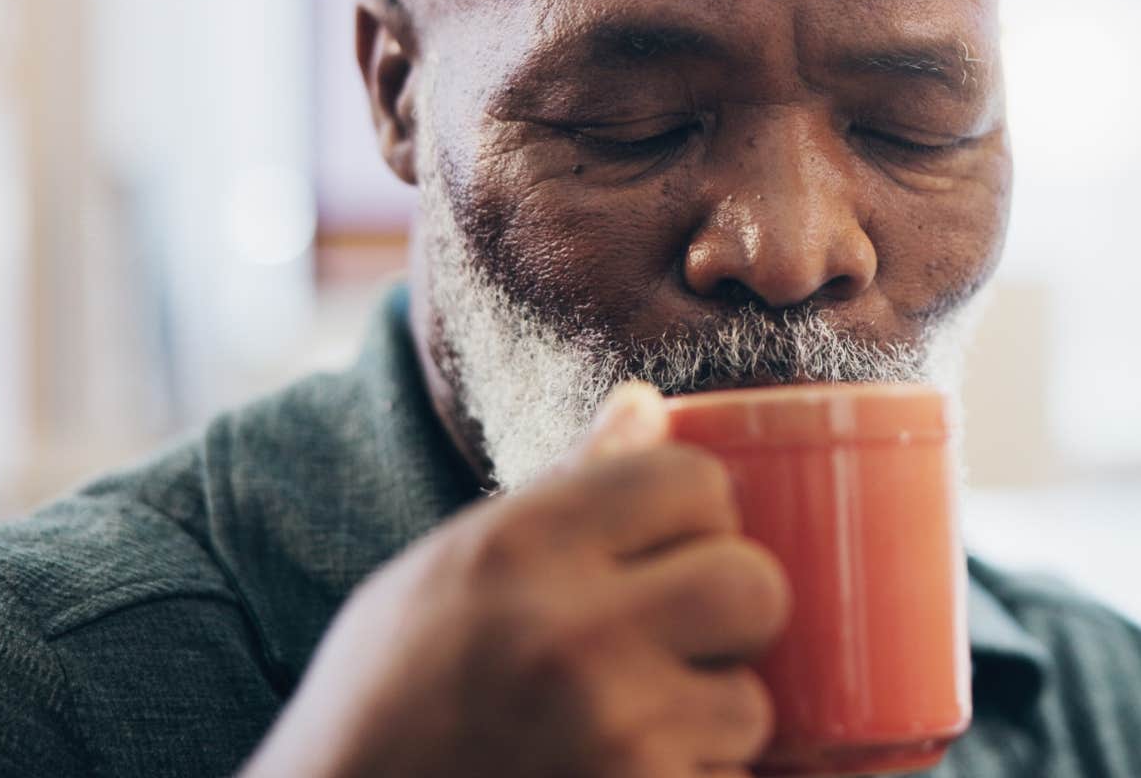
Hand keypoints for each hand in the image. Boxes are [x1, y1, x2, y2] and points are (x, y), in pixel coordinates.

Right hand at [241, 383, 789, 776]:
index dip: (699, 516)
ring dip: (706, 725)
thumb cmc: (386, 704)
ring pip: (748, 704)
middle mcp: (572, 636)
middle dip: (731, 616)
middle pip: (754, 585)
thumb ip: (560, 490)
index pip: (697, 480)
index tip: (672, 550)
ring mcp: (612, 738)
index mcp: (520, 548)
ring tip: (627, 733)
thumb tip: (647, 401)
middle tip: (680, 643)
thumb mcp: (446, 574)